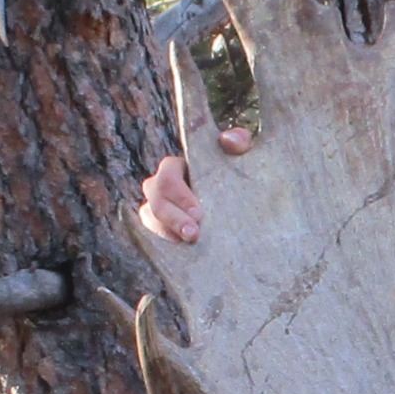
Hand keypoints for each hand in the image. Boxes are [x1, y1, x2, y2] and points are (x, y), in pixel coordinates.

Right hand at [137, 125, 252, 241]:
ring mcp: (160, 209)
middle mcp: (164, 187)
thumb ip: (240, 142)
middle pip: (154, 197)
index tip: (198, 213)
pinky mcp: (164, 229)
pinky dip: (164, 243)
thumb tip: (228, 140)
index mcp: (179, 167)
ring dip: (166, 232)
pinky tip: (183, 253)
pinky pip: (154, 235)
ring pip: (149, 217)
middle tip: (193, 235)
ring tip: (189, 245)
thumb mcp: (245, 156)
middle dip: (172, 217)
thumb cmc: (242, 174)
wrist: (244, 207)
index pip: (167, 172)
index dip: (178, 193)